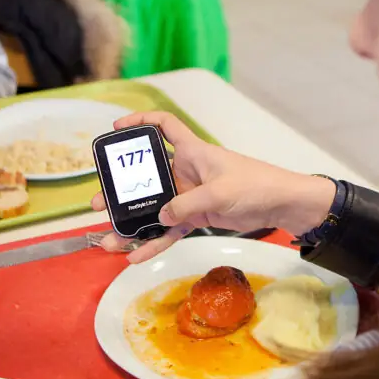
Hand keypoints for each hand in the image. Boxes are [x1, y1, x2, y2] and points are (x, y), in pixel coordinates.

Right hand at [91, 112, 335, 262]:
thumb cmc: (255, 185)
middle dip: (121, 191)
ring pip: (153, 209)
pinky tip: (136, 256)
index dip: (140, 123)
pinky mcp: (197, 217)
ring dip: (132, 225)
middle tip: (97, 204)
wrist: (280, 204)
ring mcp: (189, 196)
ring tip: (108, 240)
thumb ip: (186, 205)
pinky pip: (169, 230)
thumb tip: (162, 217)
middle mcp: (186, 171)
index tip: (116, 130)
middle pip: (146, 178)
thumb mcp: (219, 192)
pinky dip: (155, 243)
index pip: (163, 126)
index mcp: (192, 151)